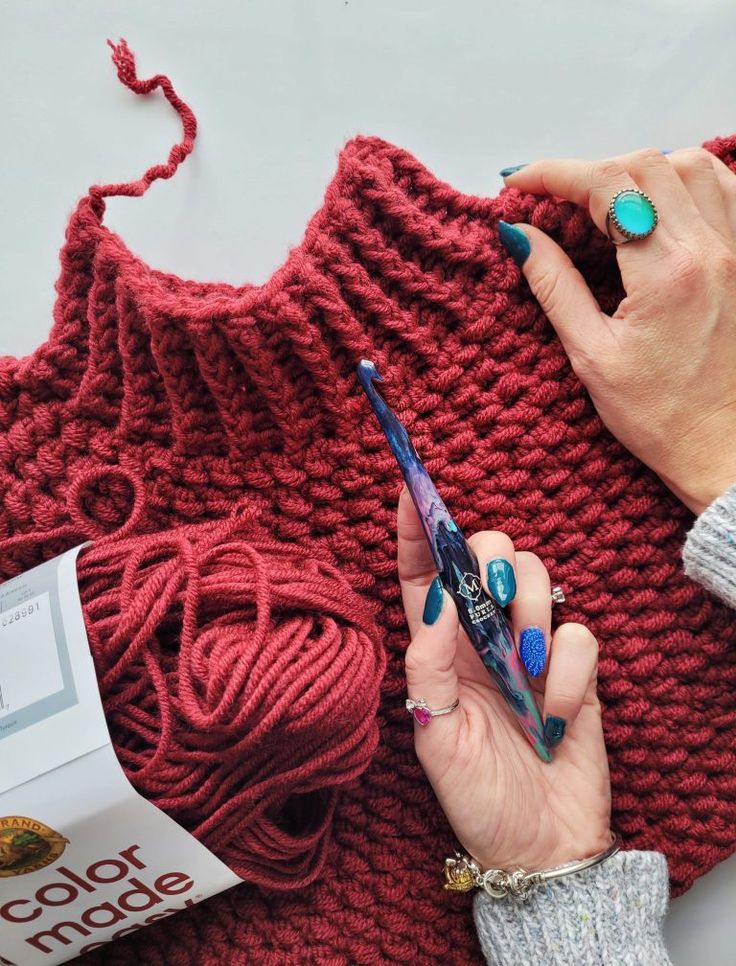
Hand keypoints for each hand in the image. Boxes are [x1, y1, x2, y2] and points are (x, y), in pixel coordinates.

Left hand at [398, 489, 610, 870]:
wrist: (539, 847)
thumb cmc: (476, 796)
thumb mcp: (435, 735)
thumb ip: (426, 664)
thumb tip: (436, 598)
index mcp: (438, 645)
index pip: (422, 573)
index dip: (417, 529)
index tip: (411, 487)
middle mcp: (482, 636)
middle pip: (487, 553)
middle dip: (492, 562)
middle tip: (496, 602)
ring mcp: (530, 647)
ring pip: (539, 576)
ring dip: (534, 615)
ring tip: (524, 672)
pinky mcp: (574, 667)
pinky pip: (580, 634)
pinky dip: (568, 674)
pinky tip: (553, 716)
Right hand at [500, 147, 735, 514]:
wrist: (723, 447)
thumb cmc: (660, 416)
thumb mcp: (592, 356)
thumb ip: (554, 286)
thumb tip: (519, 236)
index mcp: (667, 275)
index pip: (607, 186)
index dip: (554, 174)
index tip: (519, 183)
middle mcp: (711, 250)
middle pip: (647, 164)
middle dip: (590, 171)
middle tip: (553, 199)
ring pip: (694, 165)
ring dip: (642, 170)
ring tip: (607, 203)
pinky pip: (728, 189)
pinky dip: (689, 182)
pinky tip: (661, 207)